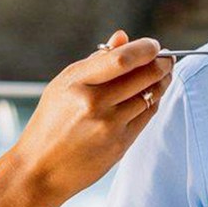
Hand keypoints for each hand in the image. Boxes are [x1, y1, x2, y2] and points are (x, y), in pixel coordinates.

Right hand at [8, 30, 171, 200]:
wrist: (40, 169)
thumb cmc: (51, 123)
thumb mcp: (63, 85)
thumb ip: (95, 61)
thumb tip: (123, 37)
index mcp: (76, 83)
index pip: (122, 58)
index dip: (145, 48)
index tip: (153, 46)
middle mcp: (93, 103)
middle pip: (144, 75)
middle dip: (162, 63)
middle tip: (167, 59)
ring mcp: (109, 125)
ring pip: (150, 96)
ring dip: (162, 82)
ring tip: (163, 75)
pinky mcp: (120, 144)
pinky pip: (147, 115)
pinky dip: (154, 101)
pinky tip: (152, 95)